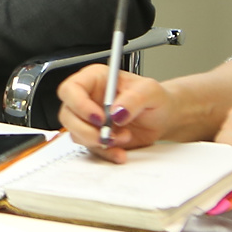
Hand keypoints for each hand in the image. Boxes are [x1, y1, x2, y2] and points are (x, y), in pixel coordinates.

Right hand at [55, 65, 173, 163]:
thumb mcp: (150, 91)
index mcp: (95, 79)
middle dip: (85, 130)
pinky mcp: (95, 136)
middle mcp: (88, 98)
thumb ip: (134, 98)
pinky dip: (105, 152)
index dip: (79, 105)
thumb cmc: (155, 98)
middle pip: (67, 114)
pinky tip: (120, 151)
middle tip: (106, 135)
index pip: (71, 89)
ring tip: (123, 138)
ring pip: (75, 134)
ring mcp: (89, 120)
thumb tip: (116, 112)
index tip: (98, 118)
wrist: (163, 119)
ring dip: (98, 141)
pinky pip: (90, 148)